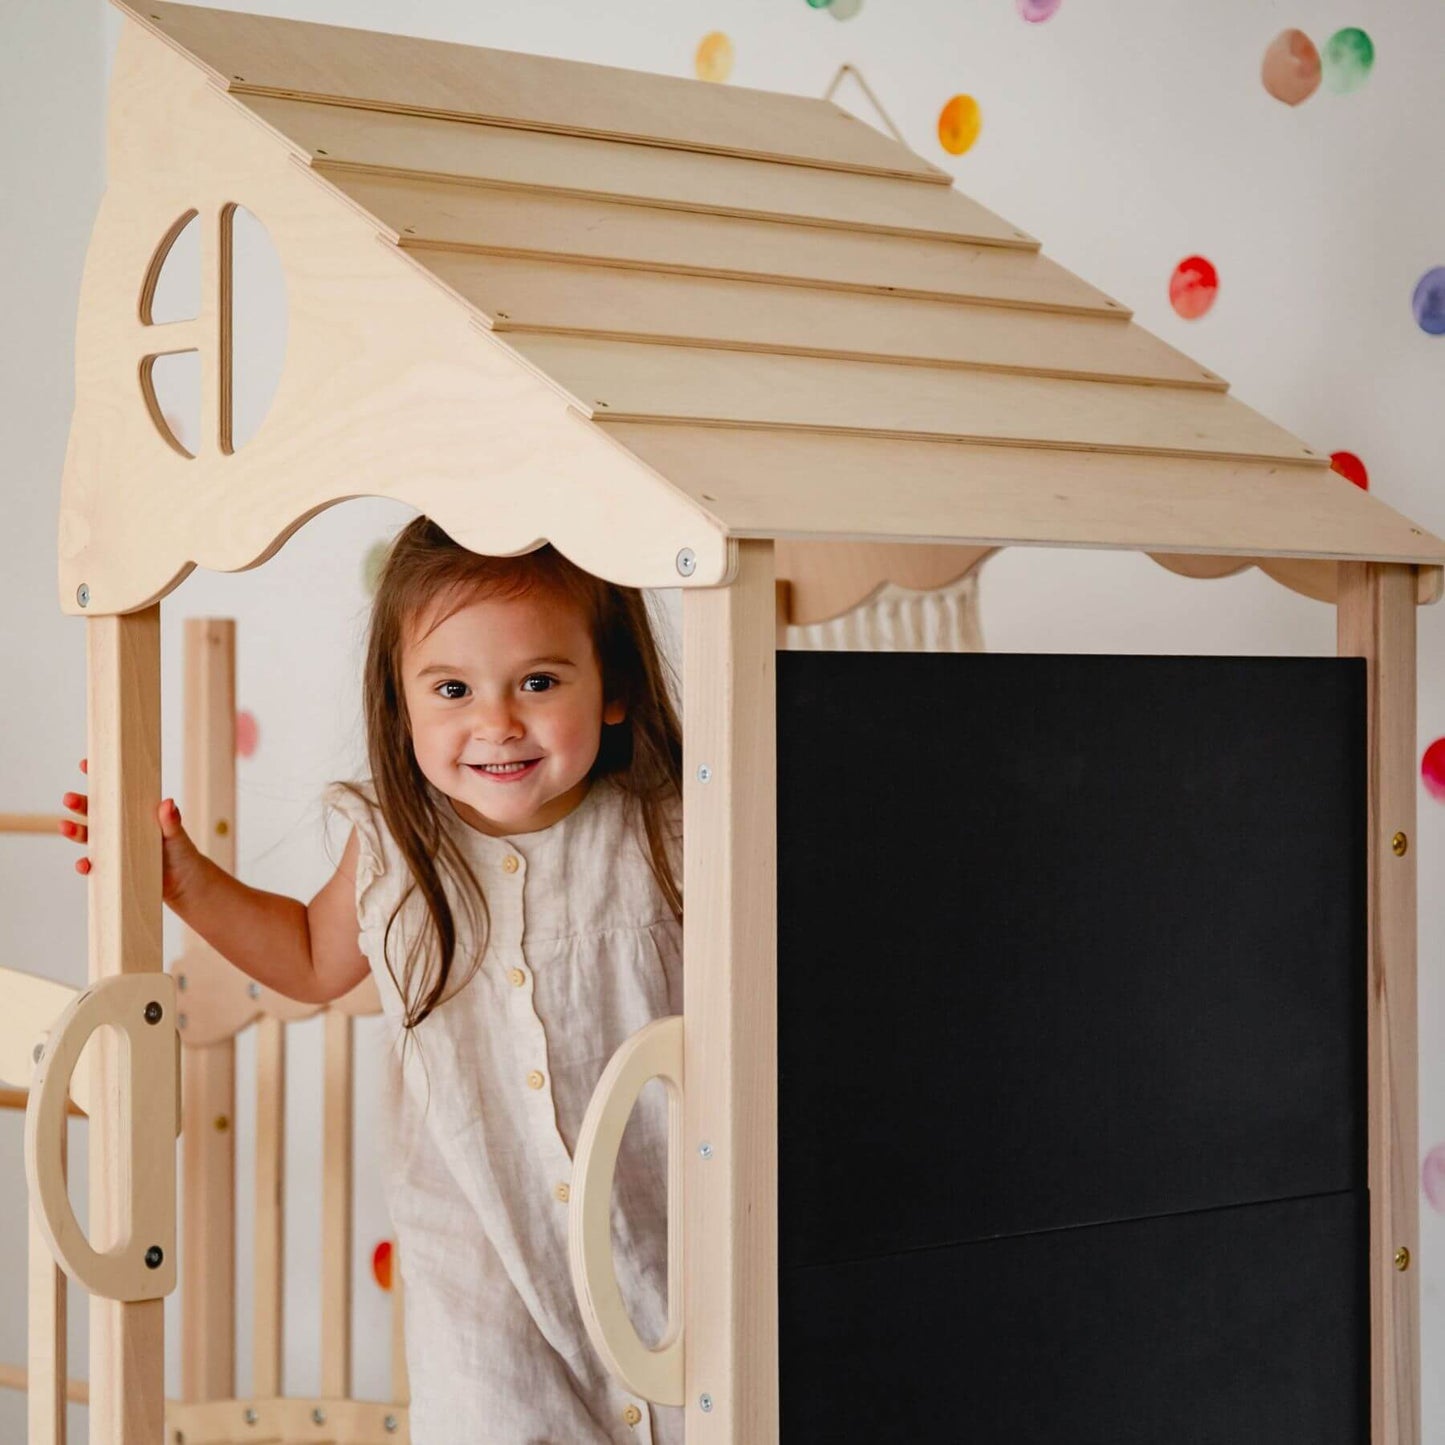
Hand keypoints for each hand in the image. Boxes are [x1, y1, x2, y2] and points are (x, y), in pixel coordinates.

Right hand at [60, 758, 204, 902]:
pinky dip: (86, 864)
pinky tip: (84, 864)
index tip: (86, 764)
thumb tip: (168, 803)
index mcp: (134, 813)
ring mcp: (114, 847)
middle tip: (69, 799)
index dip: (99, 778)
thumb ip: (171, 821)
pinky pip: (94, 864)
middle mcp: (120, 828)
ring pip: (89, 836)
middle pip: (95, 812)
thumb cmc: (181, 852)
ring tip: (66, 826)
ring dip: (75, 831)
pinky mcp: (112, 866)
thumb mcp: (176, 835)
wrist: (184, 883)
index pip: (115, 792)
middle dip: (80, 804)